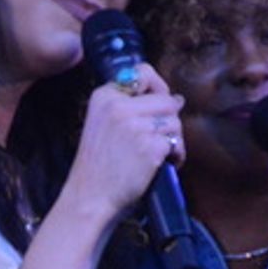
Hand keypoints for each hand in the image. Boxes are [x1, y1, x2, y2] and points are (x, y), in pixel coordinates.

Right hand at [64, 62, 184, 220]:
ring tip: (161, 154)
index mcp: (104, 96)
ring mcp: (135, 126)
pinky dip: (176, 156)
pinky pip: (176, 143)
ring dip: (174, 140)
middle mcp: (119, 106)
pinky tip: (164, 165)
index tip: (160, 104)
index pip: (143, 73)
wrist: (90, 195)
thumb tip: (177, 99)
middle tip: (161, 138)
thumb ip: (130, 106)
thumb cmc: (98, 164)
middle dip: (169, 120)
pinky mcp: (150, 146)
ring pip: (174, 122)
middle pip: (167, 100)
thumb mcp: (102, 123)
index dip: (159, 87)